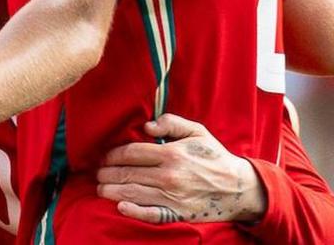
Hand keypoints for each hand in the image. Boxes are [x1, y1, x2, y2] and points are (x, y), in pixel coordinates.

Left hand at [96, 113, 266, 223]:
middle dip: (107, 173)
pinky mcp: (178, 214)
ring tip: (101, 189)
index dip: (112, 155)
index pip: (130, 153)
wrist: (239, 188)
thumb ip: (170, 122)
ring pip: (132, 193)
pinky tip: (120, 207)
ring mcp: (173, 197)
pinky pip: (151, 215)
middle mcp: (169, 176)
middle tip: (98, 174)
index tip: (105, 157)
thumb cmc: (213, 156)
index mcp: (171, 154)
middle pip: (127, 173)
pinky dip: (133, 212)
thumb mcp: (196, 131)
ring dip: (112, 191)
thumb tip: (146, 126)